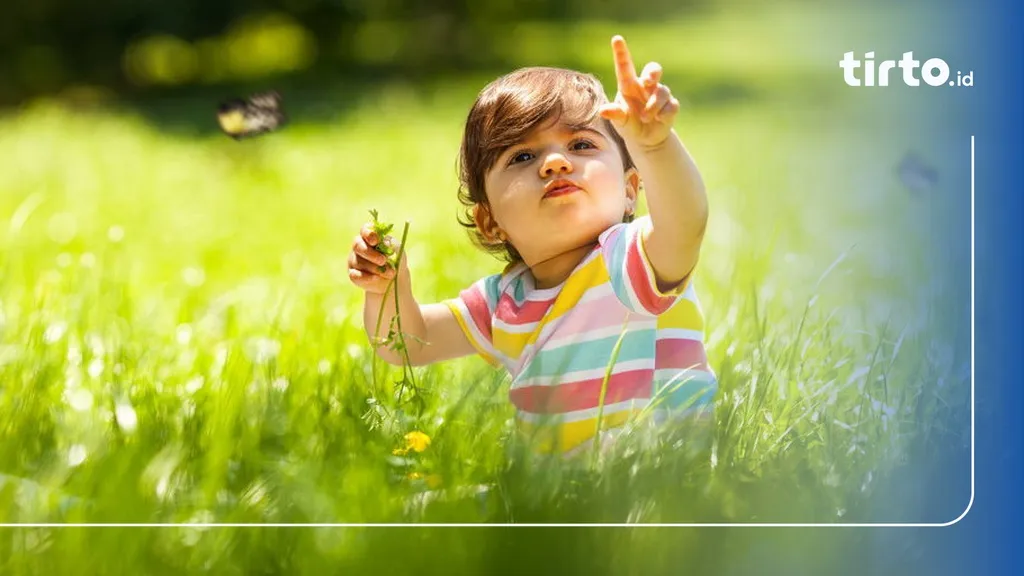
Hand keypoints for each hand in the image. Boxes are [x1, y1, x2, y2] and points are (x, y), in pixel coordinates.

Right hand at [347, 222, 406, 293]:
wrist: (395, 279)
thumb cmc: (395, 260)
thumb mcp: (398, 251)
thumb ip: (392, 245)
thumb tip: (385, 243)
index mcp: (370, 236)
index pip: (364, 229)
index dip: (368, 234)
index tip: (376, 241)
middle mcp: (359, 246)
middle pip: (358, 245)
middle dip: (371, 253)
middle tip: (383, 260)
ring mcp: (354, 260)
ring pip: (359, 262)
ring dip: (375, 268)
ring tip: (390, 273)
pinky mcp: (353, 274)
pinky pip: (355, 275)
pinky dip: (367, 277)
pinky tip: (377, 278)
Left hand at [598, 35, 679, 149]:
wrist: (645, 140)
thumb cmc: (628, 125)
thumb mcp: (620, 121)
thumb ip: (614, 114)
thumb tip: (602, 111)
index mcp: (629, 86)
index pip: (625, 66)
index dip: (621, 52)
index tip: (616, 39)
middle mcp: (645, 87)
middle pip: (654, 69)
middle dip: (653, 72)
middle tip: (648, 81)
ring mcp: (659, 95)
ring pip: (662, 92)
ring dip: (653, 106)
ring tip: (644, 118)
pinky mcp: (671, 106)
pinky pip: (672, 105)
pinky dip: (665, 114)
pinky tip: (659, 120)